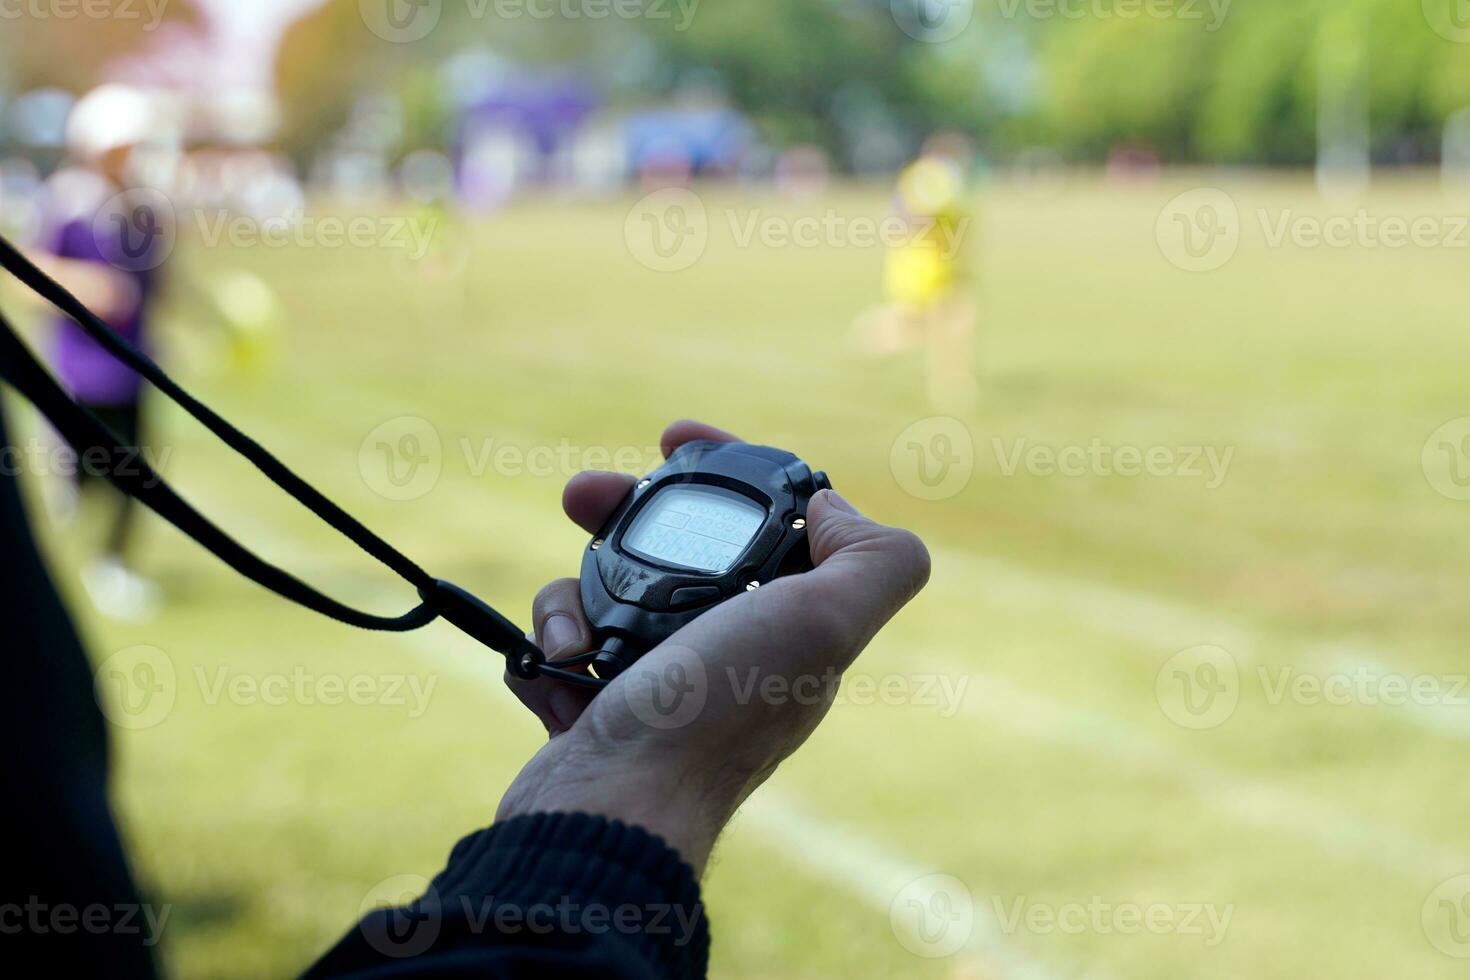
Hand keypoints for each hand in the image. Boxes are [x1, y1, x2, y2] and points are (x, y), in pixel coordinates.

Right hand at [496, 420, 930, 874]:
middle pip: (675, 547)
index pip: (768, 523)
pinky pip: (564, 648)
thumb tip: (833, 509)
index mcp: (788, 627)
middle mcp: (731, 653)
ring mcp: (661, 683)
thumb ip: (871, 562)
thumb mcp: (826, 626)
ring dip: (575, 589)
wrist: (609, 813)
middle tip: (583, 494)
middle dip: (624, 511)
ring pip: (607, 590)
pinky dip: (550, 647)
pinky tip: (558, 668)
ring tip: (574, 626)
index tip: (675, 439)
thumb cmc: (713, 715)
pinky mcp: (598, 711)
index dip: (729, 470)